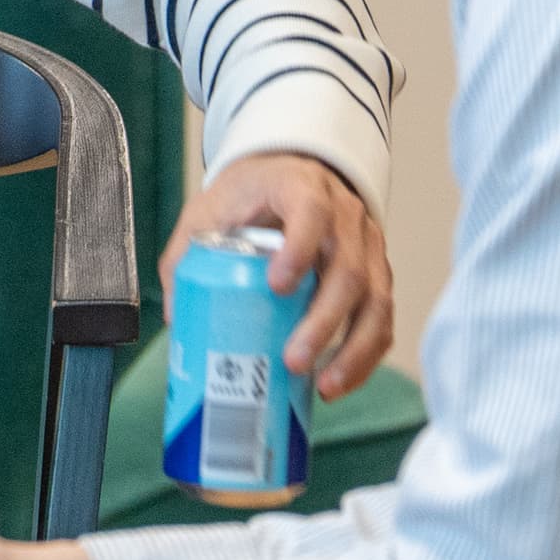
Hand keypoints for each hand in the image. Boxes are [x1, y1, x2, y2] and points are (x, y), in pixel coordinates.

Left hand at [167, 150, 394, 396]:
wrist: (290, 174)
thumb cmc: (249, 196)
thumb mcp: (210, 210)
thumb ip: (187, 256)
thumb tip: (176, 317)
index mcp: (300, 187)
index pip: (311, 210)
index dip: (300, 248)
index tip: (277, 286)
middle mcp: (345, 214)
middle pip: (348, 268)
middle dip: (324, 321)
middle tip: (294, 361)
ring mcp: (367, 245)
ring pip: (376, 298)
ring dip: (353, 348)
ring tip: (325, 386)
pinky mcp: (376, 273)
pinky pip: (382, 318)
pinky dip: (366, 354)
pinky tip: (340, 382)